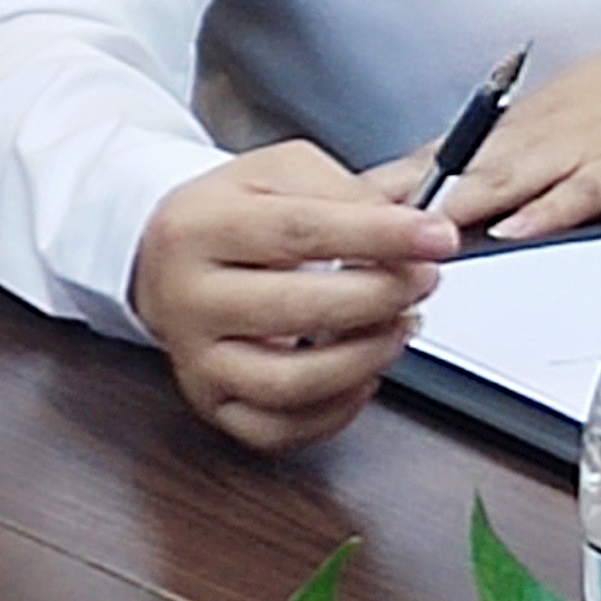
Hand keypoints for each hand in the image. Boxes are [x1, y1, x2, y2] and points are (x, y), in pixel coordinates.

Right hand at [131, 142, 458, 454]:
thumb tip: (404, 231)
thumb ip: (344, 191)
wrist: (165, 257)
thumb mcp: (281, 171)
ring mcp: (197, 361)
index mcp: (201, 227)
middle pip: (297, 308)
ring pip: (290, 382)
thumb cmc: (233, 213)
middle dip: (380, 295)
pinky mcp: (212, 405)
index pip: (300, 231)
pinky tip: (364, 373)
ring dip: (365, 357)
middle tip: (424, 278)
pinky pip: (280, 430)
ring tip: (400, 325)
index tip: (435, 236)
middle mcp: (189, 299)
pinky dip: (336, 410)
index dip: (379, 235)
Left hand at [368, 1, 600, 242]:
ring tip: (401, 233)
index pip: (449, 149)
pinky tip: (509, 231)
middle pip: (460, 165)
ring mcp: (586, 144)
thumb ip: (535, 149)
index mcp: (533, 118)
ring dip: (452, 205)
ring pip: (506, 177)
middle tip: (344, 223)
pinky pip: (579, 190)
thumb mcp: (585, 110)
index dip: (394, 177)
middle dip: (402, 197)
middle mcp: (546, 128)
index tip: (338, 201)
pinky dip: (542, 211)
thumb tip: (483, 187)